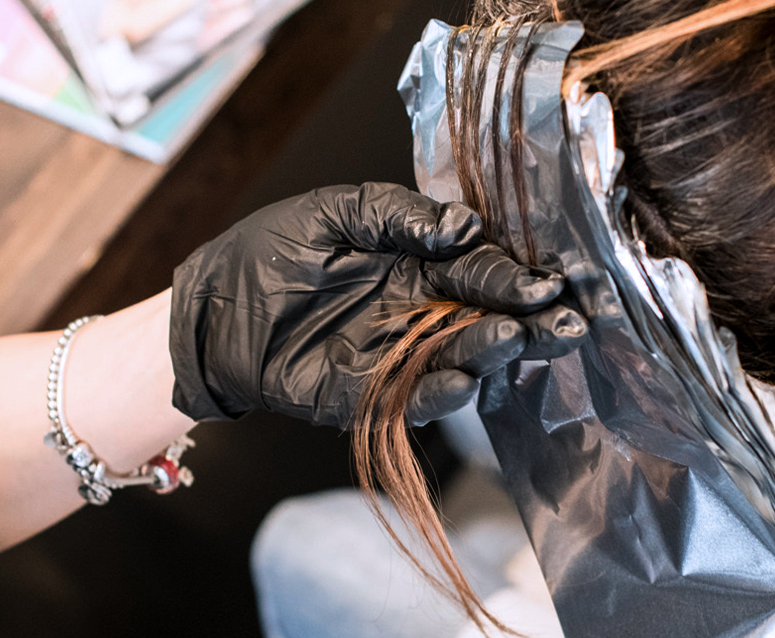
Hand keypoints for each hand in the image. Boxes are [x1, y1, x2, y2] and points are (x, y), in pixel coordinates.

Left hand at [169, 183, 587, 427]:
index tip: (546, 285)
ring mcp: (394, 358)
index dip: (513, 279)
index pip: (478, 272)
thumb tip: (461, 226)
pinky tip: (462, 381)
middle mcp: (417, 314)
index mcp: (418, 266)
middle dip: (527, 324)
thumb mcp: (332, 211)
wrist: (209, 307)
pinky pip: (408, 400)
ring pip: (457, 361)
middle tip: (565, 325)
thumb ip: (395, 214)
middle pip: (485, 322)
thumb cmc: (270, 251)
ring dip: (489, 354)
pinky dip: (436, 394)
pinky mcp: (363, 397)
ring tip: (513, 339)